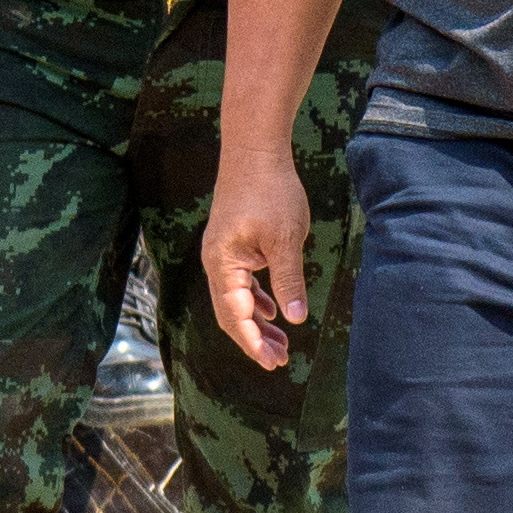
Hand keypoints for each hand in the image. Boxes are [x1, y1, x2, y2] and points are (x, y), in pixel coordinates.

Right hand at [202, 147, 318, 373]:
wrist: (255, 149)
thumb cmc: (270, 190)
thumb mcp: (286, 239)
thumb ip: (289, 281)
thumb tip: (295, 319)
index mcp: (223, 264)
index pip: (235, 316)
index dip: (253, 343)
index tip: (273, 363)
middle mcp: (217, 262)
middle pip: (231, 313)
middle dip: (255, 338)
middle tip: (281, 359)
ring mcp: (223, 252)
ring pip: (237, 298)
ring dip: (257, 321)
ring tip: (280, 342)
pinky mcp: (234, 243)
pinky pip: (242, 281)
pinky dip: (257, 298)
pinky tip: (273, 310)